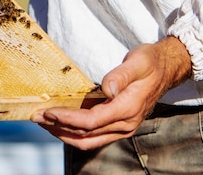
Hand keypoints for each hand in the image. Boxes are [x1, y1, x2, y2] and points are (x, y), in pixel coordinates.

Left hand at [31, 36, 191, 149]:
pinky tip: (58, 122)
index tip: (49, 111)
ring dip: (63, 133)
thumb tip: (108, 89)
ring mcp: (121, 127)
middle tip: (36, 117)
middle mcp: (125, 124)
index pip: (92, 121)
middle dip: (58, 127)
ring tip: (42, 121)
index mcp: (128, 109)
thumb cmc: (150, 63)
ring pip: (87, 140)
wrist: (165, 69)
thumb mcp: (138, 62)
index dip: (68, 119)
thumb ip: (121, 75)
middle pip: (86, 135)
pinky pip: (92, 136)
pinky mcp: (117, 125)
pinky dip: (73, 132)